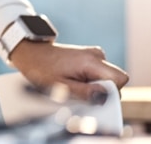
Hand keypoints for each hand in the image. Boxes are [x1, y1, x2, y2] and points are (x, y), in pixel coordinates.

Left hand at [8, 41, 130, 102]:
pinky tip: (74, 79)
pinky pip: (99, 74)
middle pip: (114, 79)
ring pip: (106, 78)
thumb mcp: (61, 87)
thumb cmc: (41, 69)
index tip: (93, 96)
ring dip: (94, 85)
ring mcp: (94, 54)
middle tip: (79, 91)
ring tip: (73, 84)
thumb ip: (85, 93)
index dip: (111, 92)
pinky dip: (90, 80)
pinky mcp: (90, 57)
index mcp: (91, 61)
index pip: (119, 79)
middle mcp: (96, 54)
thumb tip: (105, 97)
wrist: (31, 53)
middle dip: (101, 90)